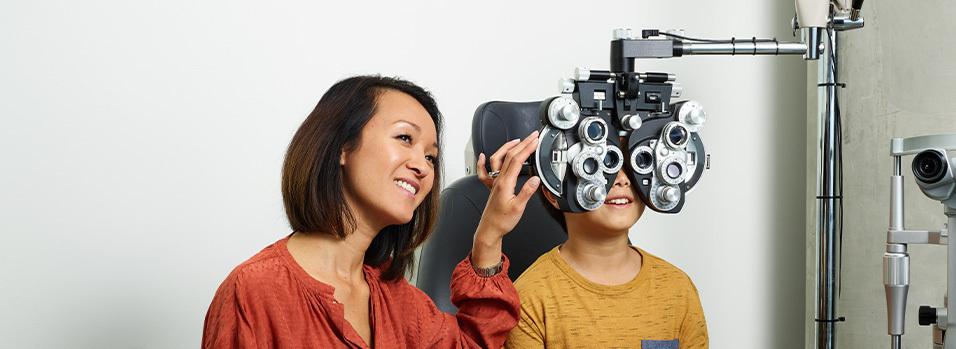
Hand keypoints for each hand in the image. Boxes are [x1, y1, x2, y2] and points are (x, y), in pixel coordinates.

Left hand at [472, 131, 540, 267]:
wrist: (490, 229)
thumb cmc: (502, 220)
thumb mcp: (519, 208)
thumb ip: (527, 192)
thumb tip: (535, 179)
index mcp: (505, 183)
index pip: (517, 160)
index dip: (527, 148)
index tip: (536, 140)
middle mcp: (498, 180)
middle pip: (510, 156)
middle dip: (523, 144)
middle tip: (533, 136)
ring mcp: (494, 182)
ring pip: (499, 159)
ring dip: (508, 148)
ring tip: (518, 141)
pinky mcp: (493, 187)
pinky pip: (485, 172)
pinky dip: (483, 163)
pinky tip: (483, 157)